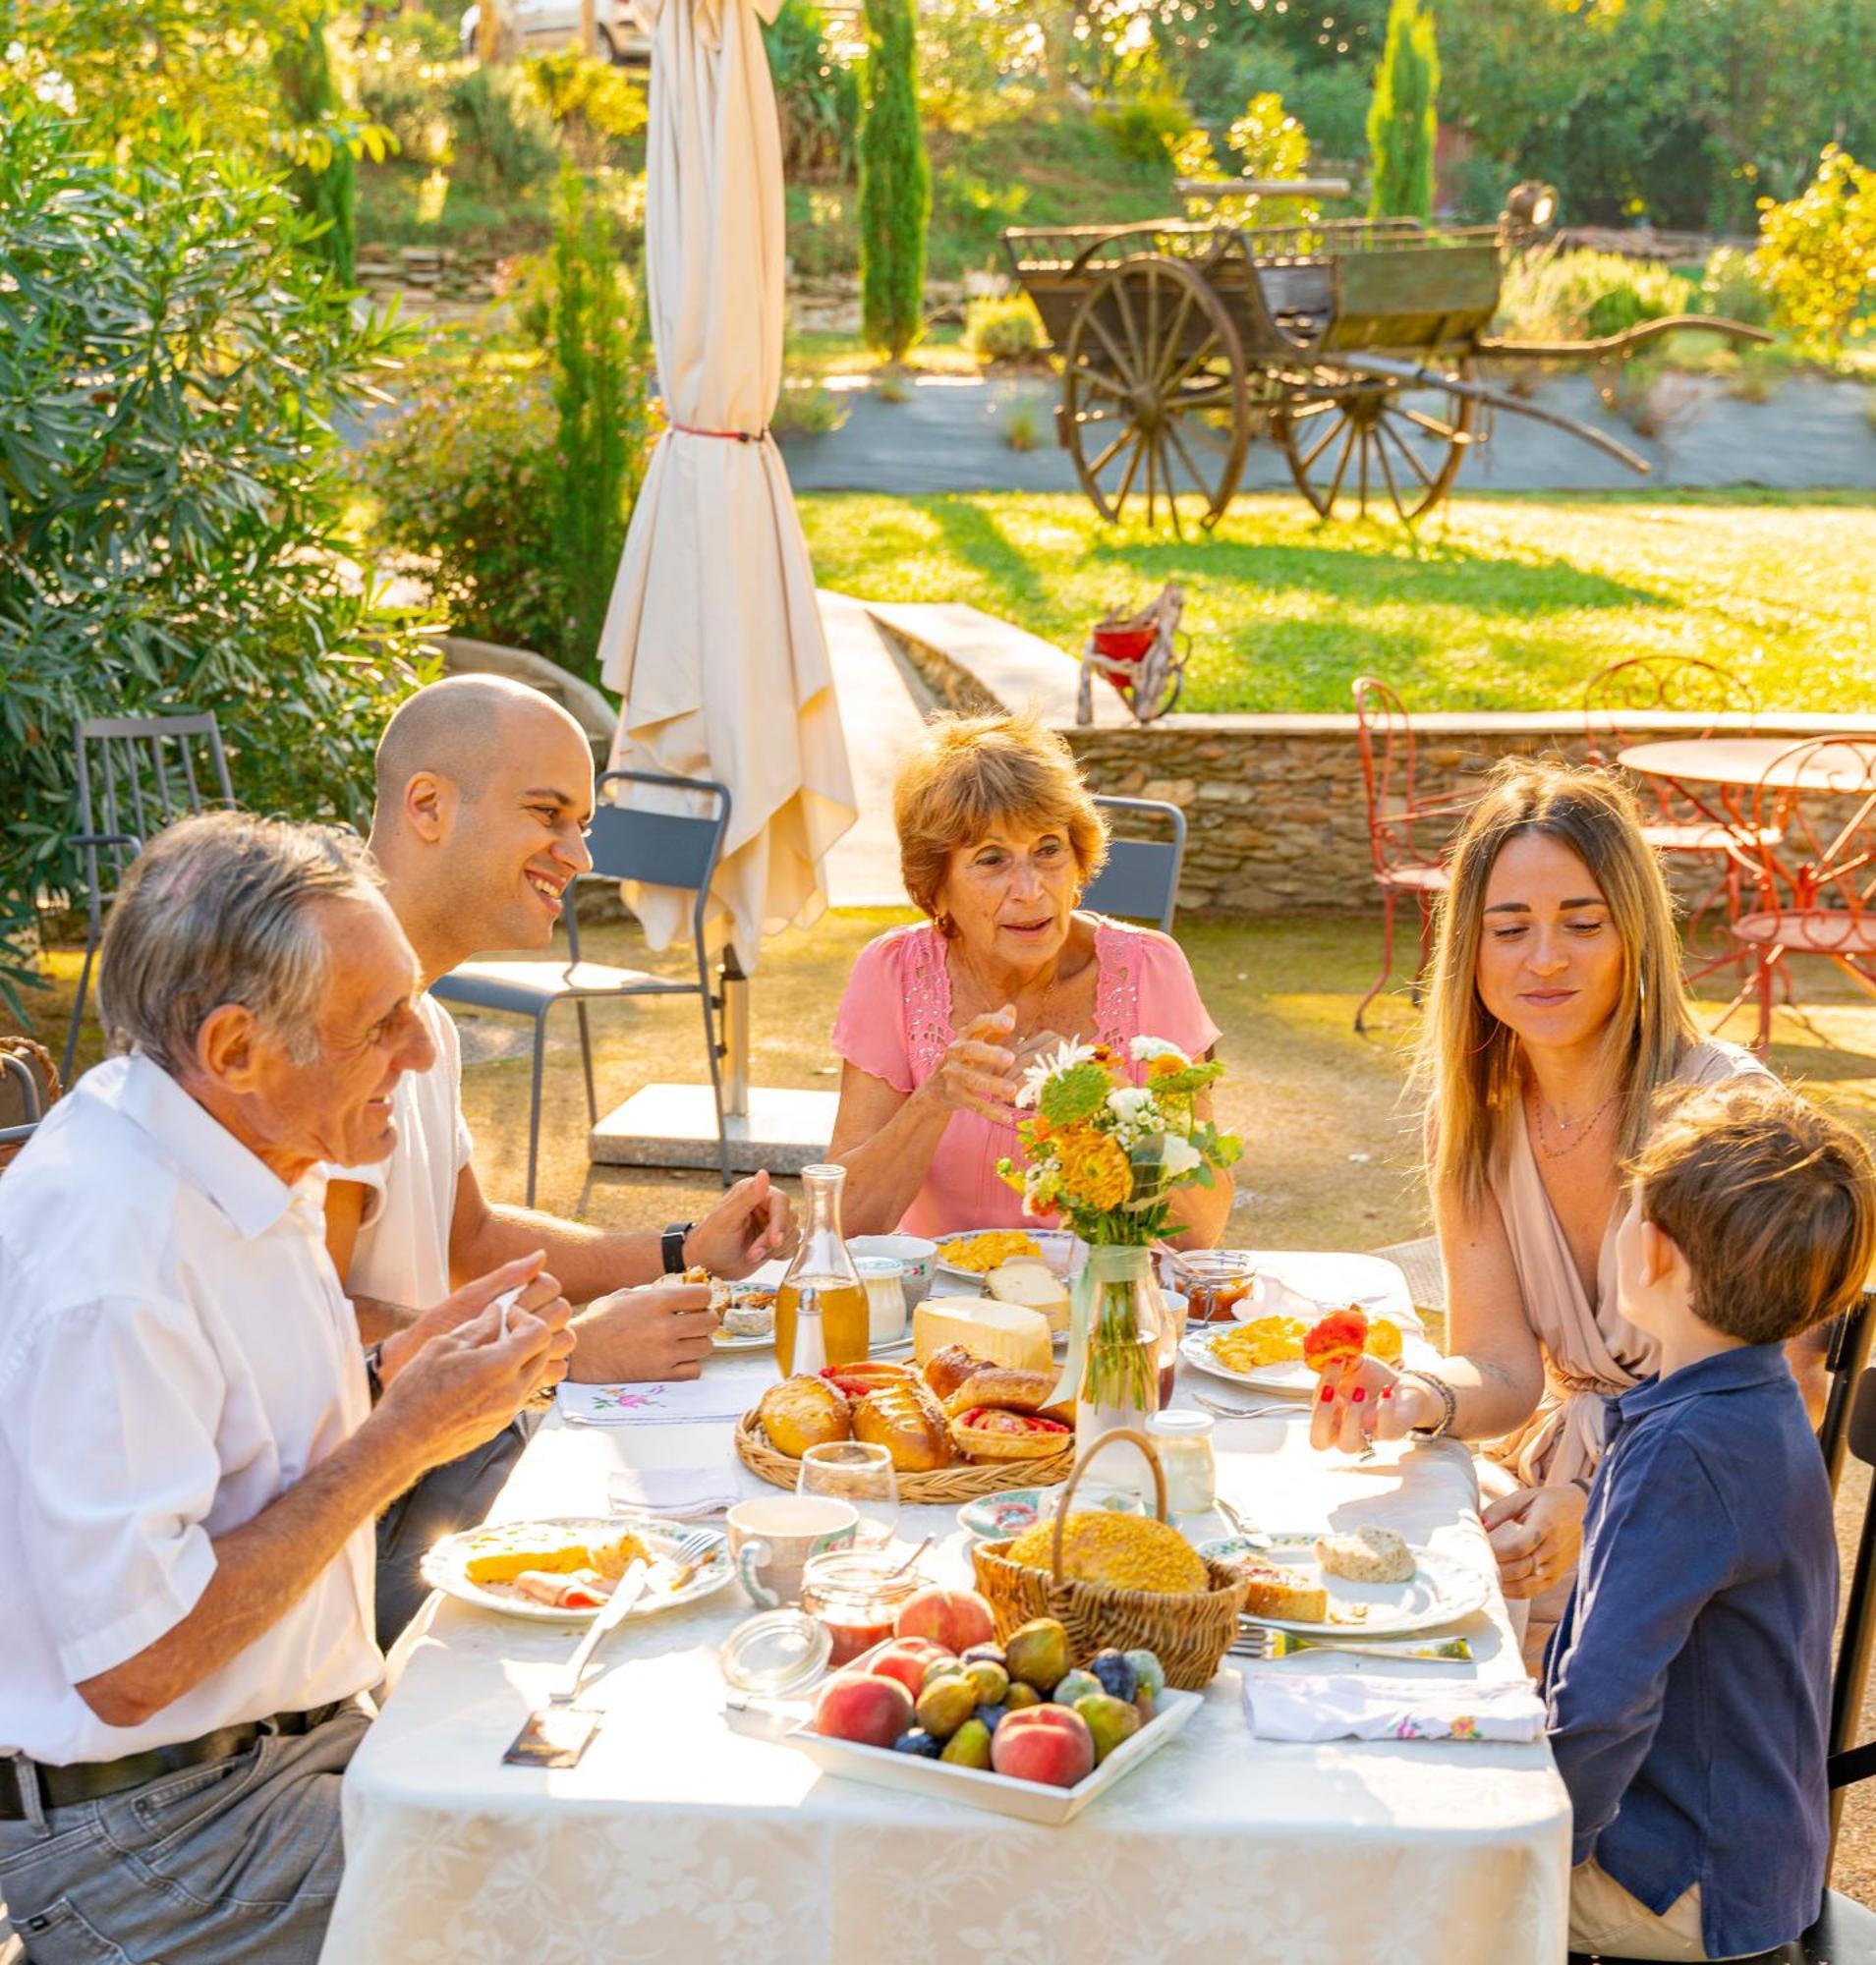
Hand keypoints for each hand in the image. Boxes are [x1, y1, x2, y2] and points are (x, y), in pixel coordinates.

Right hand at [378, 1265, 574, 1471]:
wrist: (402, 1441)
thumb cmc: (416, 1392)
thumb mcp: (442, 1346)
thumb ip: (477, 1327)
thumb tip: (496, 1313)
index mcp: (500, 1367)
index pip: (540, 1333)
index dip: (526, 1318)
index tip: (507, 1317)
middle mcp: (511, 1391)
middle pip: (544, 1354)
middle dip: (529, 1337)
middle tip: (503, 1331)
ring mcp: (507, 1412)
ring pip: (534, 1376)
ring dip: (522, 1359)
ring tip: (492, 1353)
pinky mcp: (499, 1426)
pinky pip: (519, 1396)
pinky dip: (512, 1380)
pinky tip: (484, 1377)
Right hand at [571, 1281, 720, 1381]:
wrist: (579, 1354)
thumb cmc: (598, 1323)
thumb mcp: (624, 1296)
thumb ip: (653, 1294)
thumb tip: (676, 1292)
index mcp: (656, 1301)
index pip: (703, 1295)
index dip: (701, 1297)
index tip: (695, 1302)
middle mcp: (664, 1326)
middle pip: (710, 1321)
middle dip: (704, 1320)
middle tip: (693, 1322)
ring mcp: (664, 1353)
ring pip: (706, 1346)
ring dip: (697, 1343)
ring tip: (684, 1342)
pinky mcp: (661, 1375)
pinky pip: (694, 1370)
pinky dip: (689, 1365)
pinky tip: (676, 1359)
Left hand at [686, 1169, 797, 1277]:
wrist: (706, 1266)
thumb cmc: (710, 1241)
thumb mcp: (726, 1219)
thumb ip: (746, 1197)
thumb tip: (763, 1173)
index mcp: (753, 1192)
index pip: (781, 1202)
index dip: (780, 1222)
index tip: (775, 1241)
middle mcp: (765, 1205)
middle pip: (789, 1219)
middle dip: (772, 1241)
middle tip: (753, 1254)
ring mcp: (771, 1224)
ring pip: (793, 1234)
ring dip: (773, 1250)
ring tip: (751, 1256)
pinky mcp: (775, 1241)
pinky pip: (792, 1247)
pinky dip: (779, 1255)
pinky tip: (761, 1257)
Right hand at [922, 1007, 1020, 1125]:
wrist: (936, 1088)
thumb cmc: (966, 1059)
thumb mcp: (978, 1040)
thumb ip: (994, 1027)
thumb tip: (1012, 1007)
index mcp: (964, 1036)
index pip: (977, 1024)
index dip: (992, 1022)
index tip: (1010, 1023)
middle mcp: (956, 1053)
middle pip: (971, 1050)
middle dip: (990, 1053)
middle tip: (1011, 1058)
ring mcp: (953, 1076)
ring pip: (972, 1080)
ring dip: (992, 1085)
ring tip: (1012, 1091)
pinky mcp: (956, 1096)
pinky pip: (974, 1104)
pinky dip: (990, 1111)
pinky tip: (1007, 1117)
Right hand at [1307, 1355, 1439, 1453]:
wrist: (1402, 1386)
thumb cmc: (1371, 1379)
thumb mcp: (1351, 1365)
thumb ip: (1338, 1360)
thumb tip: (1327, 1349)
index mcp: (1330, 1415)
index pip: (1313, 1414)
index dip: (1317, 1395)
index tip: (1331, 1367)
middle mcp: (1343, 1429)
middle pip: (1319, 1442)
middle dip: (1321, 1416)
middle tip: (1331, 1392)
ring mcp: (1366, 1434)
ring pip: (1349, 1445)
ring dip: (1350, 1417)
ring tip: (1361, 1392)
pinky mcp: (1391, 1432)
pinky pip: (1385, 1432)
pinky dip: (1384, 1410)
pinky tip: (1386, 1391)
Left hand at [1484, 1483, 1586, 1599]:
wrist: (1583, 1510)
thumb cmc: (1548, 1501)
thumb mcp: (1524, 1497)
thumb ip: (1499, 1510)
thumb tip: (1478, 1525)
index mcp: (1545, 1525)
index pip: (1519, 1546)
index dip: (1497, 1551)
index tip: (1478, 1548)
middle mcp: (1553, 1548)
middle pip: (1520, 1568)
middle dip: (1495, 1568)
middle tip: (1475, 1564)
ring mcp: (1557, 1565)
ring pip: (1526, 1584)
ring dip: (1503, 1583)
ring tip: (1484, 1576)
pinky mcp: (1557, 1575)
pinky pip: (1534, 1590)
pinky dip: (1514, 1592)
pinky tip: (1499, 1585)